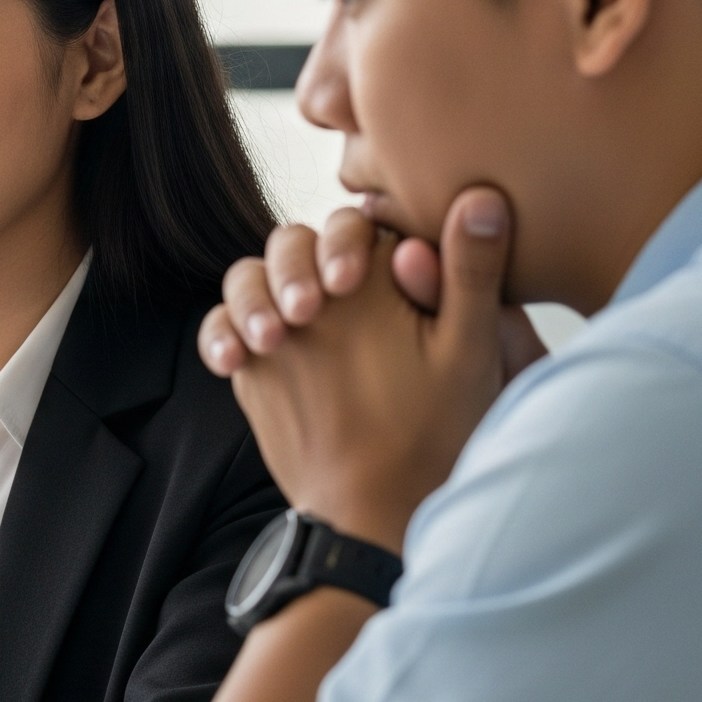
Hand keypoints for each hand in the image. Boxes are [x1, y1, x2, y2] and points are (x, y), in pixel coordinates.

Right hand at [197, 189, 539, 549]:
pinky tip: (231, 363)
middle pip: (292, 244)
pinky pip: (222, 326)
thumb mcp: (469, 350)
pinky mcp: (259, 353)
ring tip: (269, 340)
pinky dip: (219, 335)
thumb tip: (481, 198)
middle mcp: (333, 289)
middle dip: (289, 272)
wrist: (386, 503)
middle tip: (304, 311)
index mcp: (387, 275)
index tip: (346, 281)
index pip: (354, 225)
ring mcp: (290, 320)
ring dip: (250, 300)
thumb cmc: (445, 427)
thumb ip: (471, 274)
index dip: (343, 242)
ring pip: (249, 278)